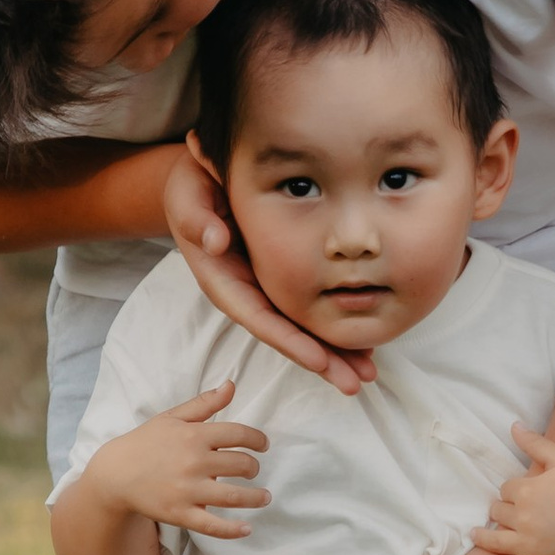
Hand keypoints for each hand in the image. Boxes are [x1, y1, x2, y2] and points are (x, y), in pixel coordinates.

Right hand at [88, 384, 269, 541]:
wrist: (115, 474)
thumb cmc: (146, 443)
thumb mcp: (172, 418)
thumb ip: (204, 403)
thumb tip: (231, 385)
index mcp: (193, 436)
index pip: (239, 435)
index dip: (257, 439)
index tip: (263, 445)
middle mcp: (193, 462)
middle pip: (241, 465)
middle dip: (253, 468)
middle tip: (252, 470)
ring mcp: (187, 490)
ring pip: (234, 496)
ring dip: (256, 497)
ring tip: (264, 497)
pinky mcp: (179, 514)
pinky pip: (212, 526)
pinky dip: (233, 530)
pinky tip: (247, 529)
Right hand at [162, 147, 373, 394]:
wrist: (205, 172)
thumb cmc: (193, 180)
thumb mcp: (187, 191)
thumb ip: (195, 216)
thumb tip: (215, 243)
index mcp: (221, 276)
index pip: (255, 316)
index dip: (287, 340)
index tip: (317, 361)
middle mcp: (244, 289)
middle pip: (282, 333)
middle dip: (318, 359)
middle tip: (353, 382)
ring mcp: (263, 286)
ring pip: (299, 326)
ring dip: (332, 352)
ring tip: (367, 370)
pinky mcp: (280, 277)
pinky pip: (308, 307)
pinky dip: (333, 325)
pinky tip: (363, 340)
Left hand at [473, 425, 554, 554]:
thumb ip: (536, 443)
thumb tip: (514, 425)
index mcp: (527, 490)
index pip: (505, 489)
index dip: (513, 491)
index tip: (522, 494)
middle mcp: (525, 518)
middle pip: (498, 513)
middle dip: (502, 511)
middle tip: (507, 513)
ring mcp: (531, 546)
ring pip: (495, 540)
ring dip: (483, 536)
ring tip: (477, 534)